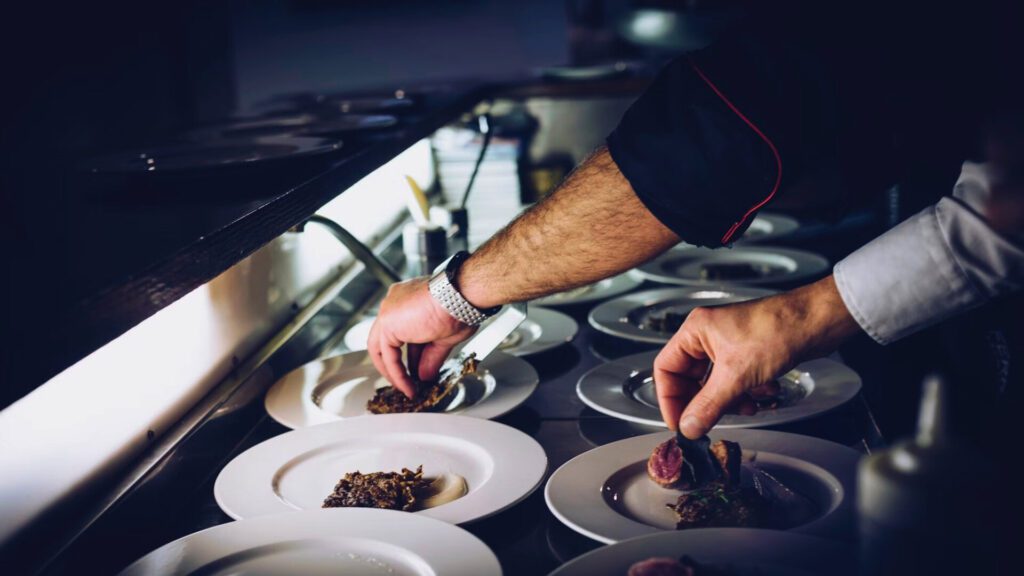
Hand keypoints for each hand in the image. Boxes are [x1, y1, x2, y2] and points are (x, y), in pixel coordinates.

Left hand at [367, 277, 475, 396]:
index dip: (411, 354)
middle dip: (396, 364)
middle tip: (406, 382)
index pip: (403, 332)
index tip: (417, 370)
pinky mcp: (387, 324)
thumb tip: (425, 375)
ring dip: (394, 372)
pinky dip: (397, 374)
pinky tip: (408, 386)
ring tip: (407, 389)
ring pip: (381, 348)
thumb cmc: (460, 306)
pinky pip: (388, 356)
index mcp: (408, 299)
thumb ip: (430, 356)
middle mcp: (394, 303)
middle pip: (387, 339)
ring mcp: (388, 312)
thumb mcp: (444, 337)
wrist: (460, 297)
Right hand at [654, 275, 860, 438]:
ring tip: (747, 406)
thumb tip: (688, 427)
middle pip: (690, 379)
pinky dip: (747, 393)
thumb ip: (708, 405)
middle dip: (704, 402)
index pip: (666, 369)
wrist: (817, 321)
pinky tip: (764, 393)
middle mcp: (708, 336)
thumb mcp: (737, 375)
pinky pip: (736, 382)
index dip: (669, 399)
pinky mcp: (749, 354)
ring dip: (730, 400)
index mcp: (695, 331)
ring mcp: (729, 345)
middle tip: (710, 422)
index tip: (679, 423)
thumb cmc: (777, 329)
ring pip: (715, 384)